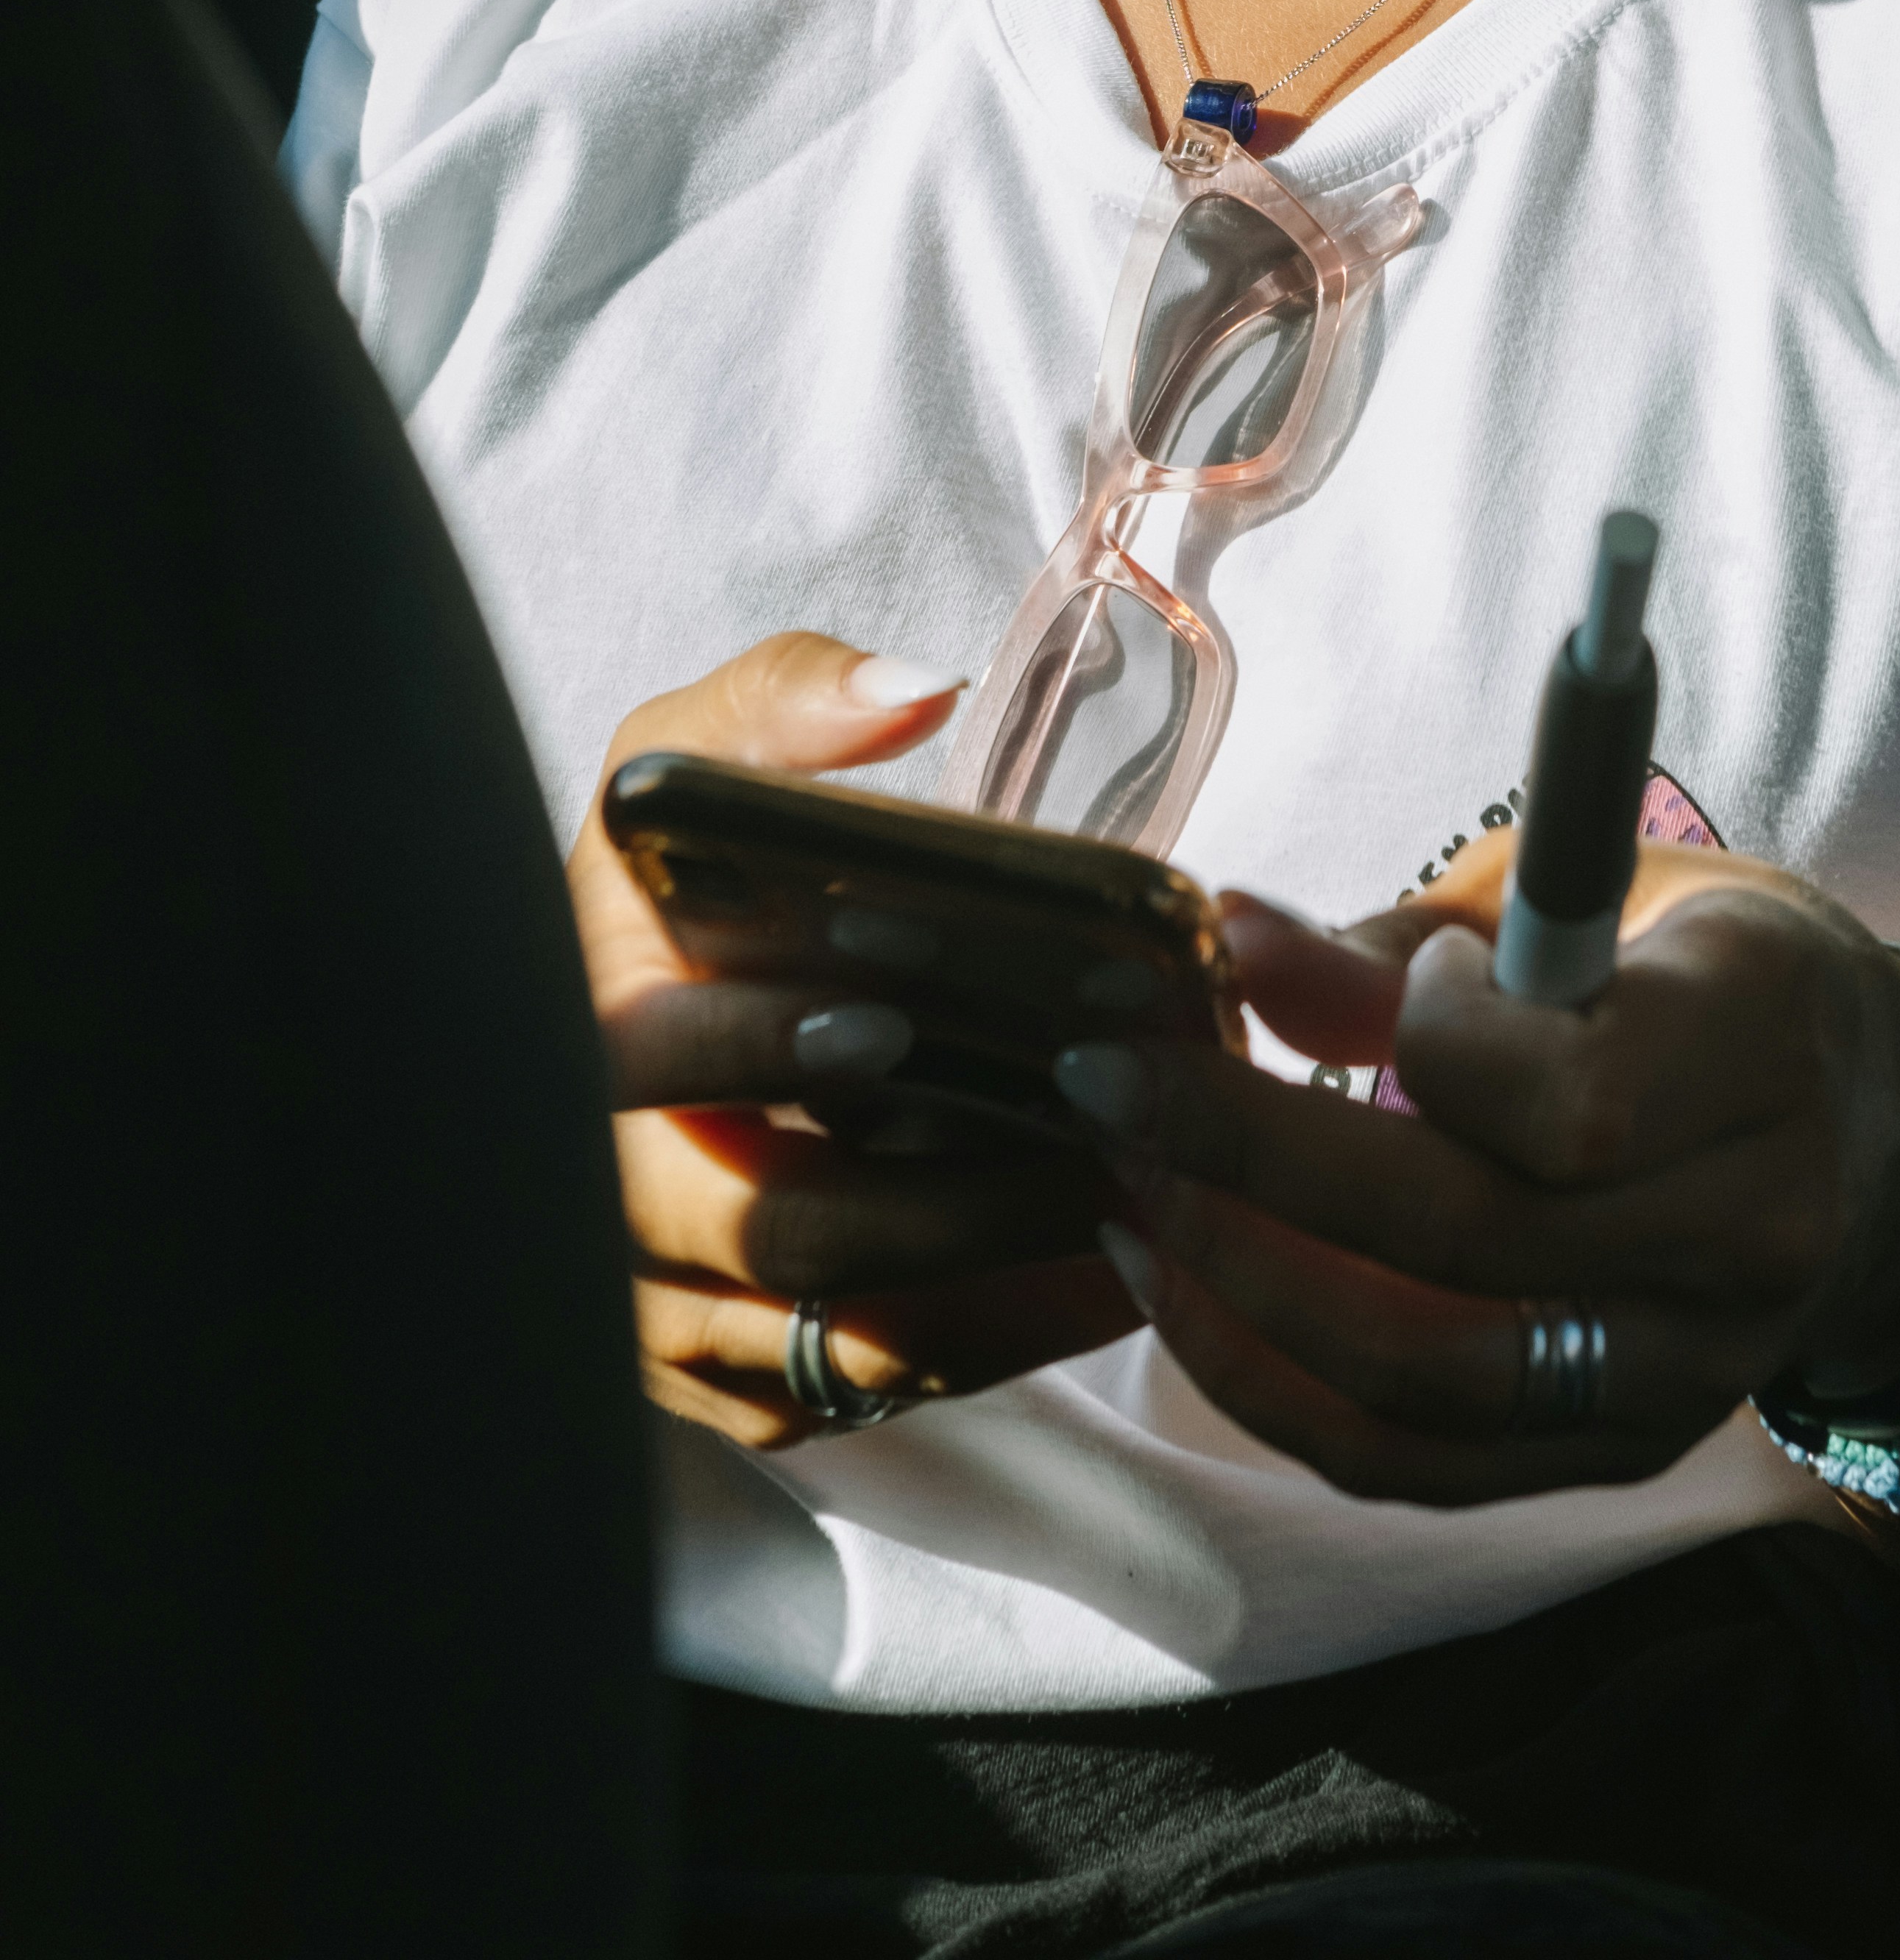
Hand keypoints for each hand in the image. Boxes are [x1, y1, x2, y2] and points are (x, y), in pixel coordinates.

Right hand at [573, 633, 1138, 1446]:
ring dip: (996, 1273)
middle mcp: (606, 1195)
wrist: (651, 998)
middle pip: (772, 1231)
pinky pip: (875, 1389)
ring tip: (1136, 1194)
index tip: (887, 1024)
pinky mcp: (741, 1381)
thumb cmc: (677, 870)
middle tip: (1090, 1135)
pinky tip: (1113, 1271)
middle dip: (941, 1194)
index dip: (755, 1048)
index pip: (643, 1063)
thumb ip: (783, 704)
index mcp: (577, 1027)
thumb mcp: (695, 752)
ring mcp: (666, 1312)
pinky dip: (999, 1339)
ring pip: (841, 1332)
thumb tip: (906, 695)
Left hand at [1054, 832, 1899, 1504]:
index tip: (1305, 966)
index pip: (1557, 1102)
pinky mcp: (1631, 1448)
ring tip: (1131, 1201)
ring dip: (1241, 1296)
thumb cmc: (1700, 971)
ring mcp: (1693, 1366)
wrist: (1868, 1128)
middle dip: (1245, 1167)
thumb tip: (1224, 938)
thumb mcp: (1593, 895)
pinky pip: (1427, 1460)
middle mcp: (1749, 1231)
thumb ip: (1411, 942)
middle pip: (1460, 1244)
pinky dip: (1288, 1391)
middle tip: (1107, 1087)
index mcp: (1759, 1050)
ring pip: (1427, 1379)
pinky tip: (1199, 1298)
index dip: (1408, 1035)